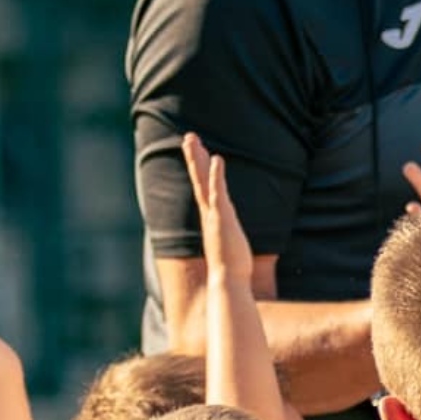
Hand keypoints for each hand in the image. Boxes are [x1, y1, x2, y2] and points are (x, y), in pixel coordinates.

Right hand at [184, 132, 257, 285]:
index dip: (200, 170)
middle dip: (193, 157)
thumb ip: (231, 242)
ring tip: (191, 139)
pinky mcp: (221, 217)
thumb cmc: (232, 268)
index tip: (198, 153)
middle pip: (198, 179)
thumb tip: (232, 244)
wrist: (227, 281)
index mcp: (212, 218)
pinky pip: (218, 191)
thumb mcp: (232, 249)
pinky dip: (216, 175)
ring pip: (203, 181)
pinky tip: (217, 158)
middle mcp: (209, 213)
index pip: (204, 189)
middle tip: (188, 137)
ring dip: (197, 159)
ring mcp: (213, 214)